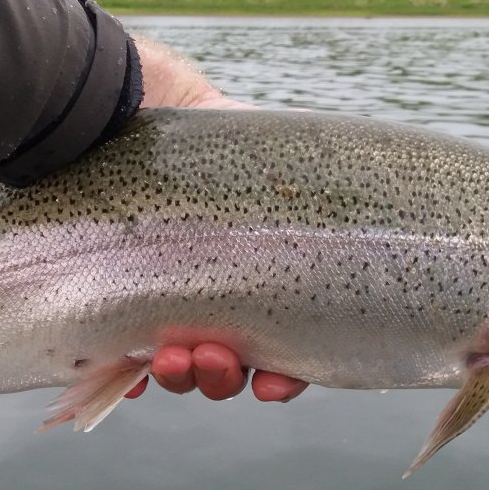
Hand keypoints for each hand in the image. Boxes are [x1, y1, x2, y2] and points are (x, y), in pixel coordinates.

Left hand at [126, 38, 308, 403]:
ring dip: (183, 376)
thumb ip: (313, 202)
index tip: (273, 384)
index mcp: (261, 276)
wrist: (123, 105)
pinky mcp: (110, 295)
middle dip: (224, 376)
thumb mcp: (273, 166)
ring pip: (180, 365)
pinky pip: (120, 356)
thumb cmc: (204, 139)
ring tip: (171, 356)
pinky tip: (133, 373)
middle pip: (231, 364)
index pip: (282, 344)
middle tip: (212, 358)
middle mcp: (216, 292)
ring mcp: (164, 297)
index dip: (284, 375)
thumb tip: (378, 231)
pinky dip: (128, 374)